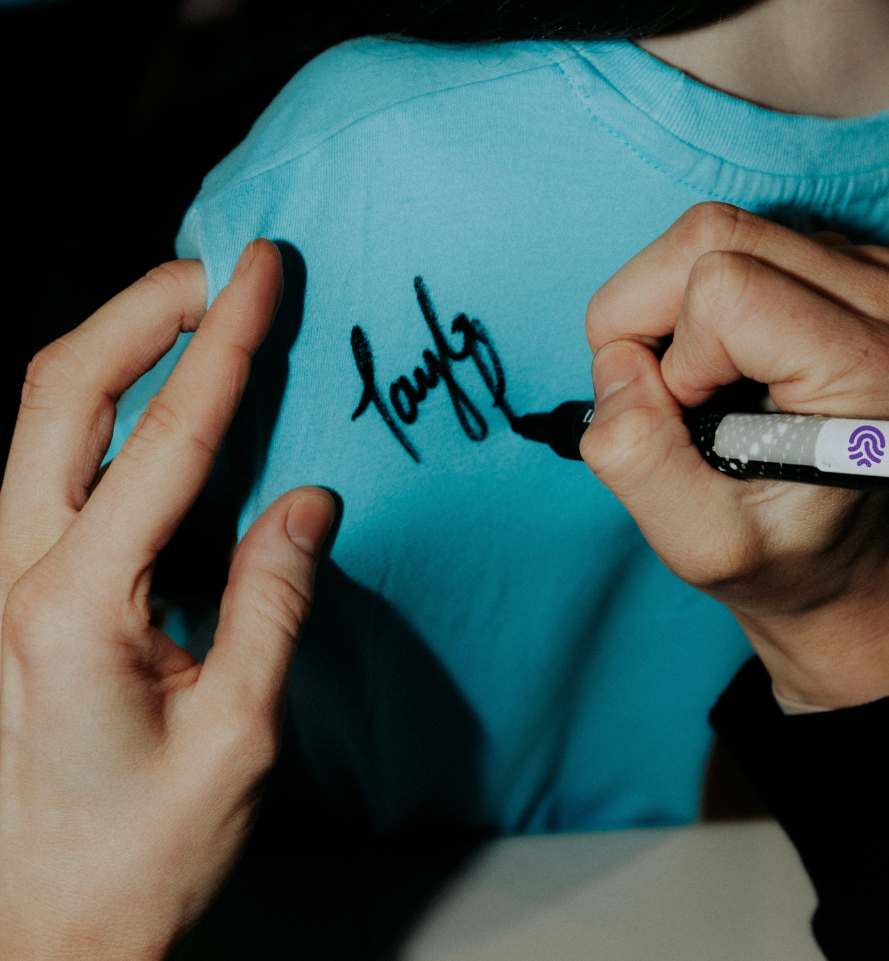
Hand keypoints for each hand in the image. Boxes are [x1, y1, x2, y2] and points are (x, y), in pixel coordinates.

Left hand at [0, 240, 333, 958]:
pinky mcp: (16, 587)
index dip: (224, 345)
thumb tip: (307, 501)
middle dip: (143, 308)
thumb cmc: (141, 850)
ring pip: (43, 416)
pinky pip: (55, 463)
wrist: (45, 926)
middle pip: (61, 390)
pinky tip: (164, 398)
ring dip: (120, 345)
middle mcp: (18, 572)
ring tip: (197, 306)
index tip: (261, 273)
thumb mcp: (236, 734)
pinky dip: (112, 406)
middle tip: (219, 264)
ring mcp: (2, 575)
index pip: (166, 440)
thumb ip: (271, 602)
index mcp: (74, 607)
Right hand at [581, 202, 888, 710]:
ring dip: (666, 306)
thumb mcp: (701, 544)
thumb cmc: (782, 553)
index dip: (671, 363)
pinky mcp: (840, 262)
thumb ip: (639, 461)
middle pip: (708, 234)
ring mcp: (866, 270)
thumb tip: (616, 366)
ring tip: (697, 382)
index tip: (692, 422)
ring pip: (714, 229)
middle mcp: (882, 300)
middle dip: (644, 312)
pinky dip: (692, 298)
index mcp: (865, 368)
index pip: (722, 289)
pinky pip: (733, 241)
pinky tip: (723, 360)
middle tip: (667, 392)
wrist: (839, 550)